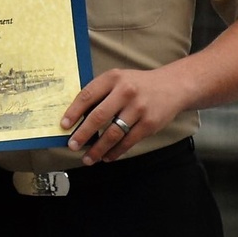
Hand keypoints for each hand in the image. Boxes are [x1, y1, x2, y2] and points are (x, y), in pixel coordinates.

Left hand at [60, 67, 184, 164]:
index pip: (88, 95)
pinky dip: (115, 152)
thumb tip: (77, 116)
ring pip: (113, 133)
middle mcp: (125, 91)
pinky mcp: (149, 124)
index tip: (64, 125)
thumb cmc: (138, 84)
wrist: (173, 86)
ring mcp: (138, 108)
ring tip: (88, 158)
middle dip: (82, 134)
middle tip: (72, 146)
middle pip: (99, 116)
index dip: (73, 112)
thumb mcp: (119, 79)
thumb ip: (101, 92)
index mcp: (113, 78)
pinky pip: (128, 142)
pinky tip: (107, 157)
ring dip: (98, 149)